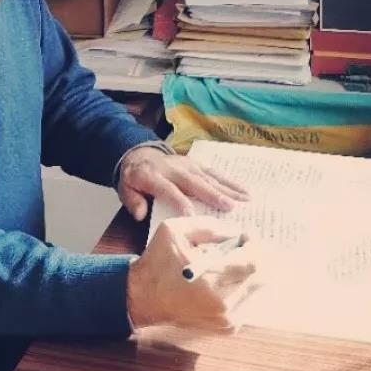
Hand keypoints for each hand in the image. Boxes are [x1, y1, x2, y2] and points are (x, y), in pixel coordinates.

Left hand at [117, 147, 248, 219]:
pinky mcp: (196, 164)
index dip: (179, 201)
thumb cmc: (135, 178)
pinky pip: (214, 172)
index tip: (192, 215)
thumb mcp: (125, 189)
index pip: (168, 190)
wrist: (139, 154)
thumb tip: (140, 214)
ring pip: (208, 177)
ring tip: (245, 200)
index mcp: (153, 176)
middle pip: (194, 182)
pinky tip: (243, 190)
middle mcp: (173, 169)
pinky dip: (229, 181)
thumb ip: (132, 201)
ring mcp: (187, 164)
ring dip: (227, 188)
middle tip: (231, 207)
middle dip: (212, 194)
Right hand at [126, 217, 261, 330]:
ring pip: (257, 289)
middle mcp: (223, 304)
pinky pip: (248, 302)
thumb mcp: (174, 231)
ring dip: (249, 272)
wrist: (143, 297)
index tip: (245, 236)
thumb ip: (208, 227)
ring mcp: (227, 318)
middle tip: (242, 246)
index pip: (253, 262)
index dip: (254, 245)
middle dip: (255, 257)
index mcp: (210, 281)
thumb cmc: (157, 262)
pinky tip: (224, 279)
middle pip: (261, 276)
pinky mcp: (227, 326)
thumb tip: (236, 232)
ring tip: (230, 262)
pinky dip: (242, 287)